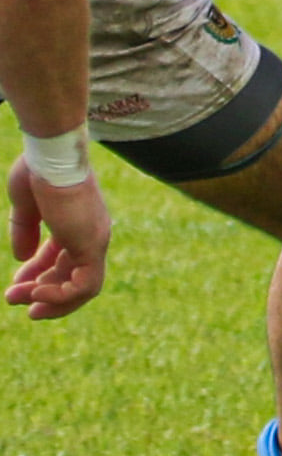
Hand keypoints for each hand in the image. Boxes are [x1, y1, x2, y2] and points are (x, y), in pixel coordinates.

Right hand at [6, 156, 109, 319]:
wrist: (51, 155)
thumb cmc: (38, 169)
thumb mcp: (27, 206)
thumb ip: (25, 231)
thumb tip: (22, 257)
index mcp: (77, 222)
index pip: (64, 259)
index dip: (39, 276)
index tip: (15, 284)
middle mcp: (91, 233)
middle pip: (72, 276)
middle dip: (42, 292)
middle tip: (12, 298)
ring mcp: (94, 239)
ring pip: (82, 288)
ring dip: (50, 300)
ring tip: (20, 300)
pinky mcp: (92, 245)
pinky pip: (85, 286)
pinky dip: (61, 297)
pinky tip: (36, 291)